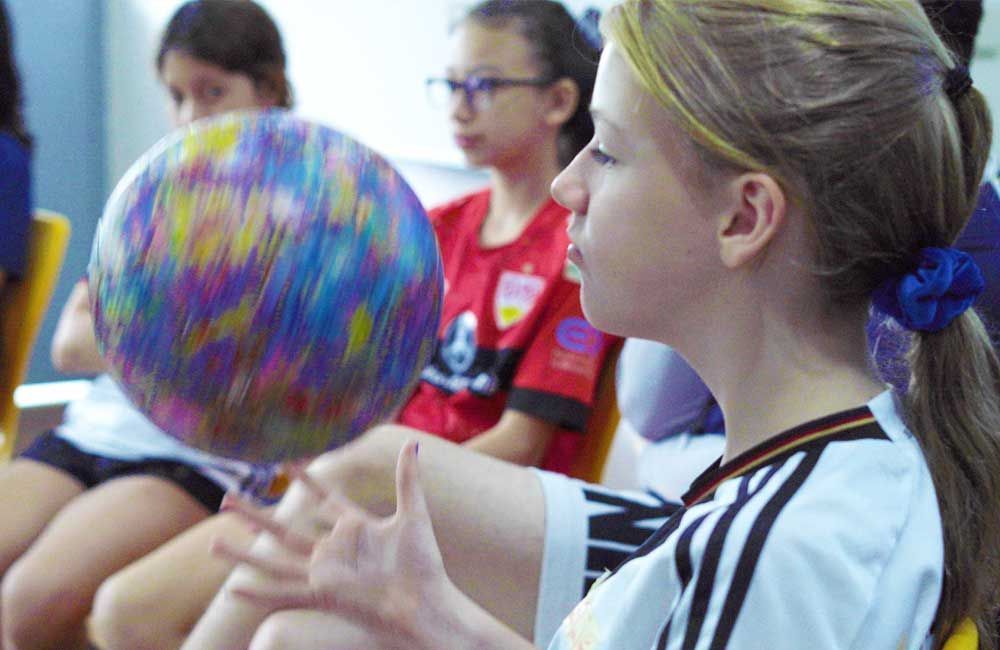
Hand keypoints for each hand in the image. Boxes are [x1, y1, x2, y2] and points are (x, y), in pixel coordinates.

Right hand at [214, 440, 458, 648]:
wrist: (425, 602)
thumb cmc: (423, 564)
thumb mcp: (414, 514)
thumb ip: (407, 479)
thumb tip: (411, 442)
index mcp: (354, 528)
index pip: (323, 498)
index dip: (305, 481)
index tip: (284, 464)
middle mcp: (333, 551)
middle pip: (283, 530)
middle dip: (255, 515)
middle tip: (227, 498)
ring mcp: (325, 574)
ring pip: (273, 561)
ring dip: (243, 554)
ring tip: (213, 542)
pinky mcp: (324, 594)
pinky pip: (284, 594)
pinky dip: (259, 593)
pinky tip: (233, 589)